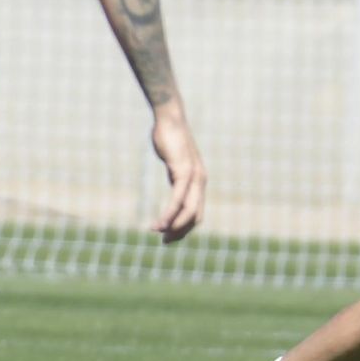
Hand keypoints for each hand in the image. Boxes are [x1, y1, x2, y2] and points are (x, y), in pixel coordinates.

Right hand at [151, 109, 205, 242]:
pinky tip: (159, 223)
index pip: (197, 211)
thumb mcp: (175, 162)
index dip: (185, 227)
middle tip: (165, 241)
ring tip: (158, 233)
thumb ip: (177, 175)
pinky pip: (177, 200)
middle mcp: (200, 180)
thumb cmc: (170, 139)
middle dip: (181, 232)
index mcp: (199, 180)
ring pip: (188, 210)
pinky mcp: (183, 172)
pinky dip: (169, 214)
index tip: (169, 235)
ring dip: (173, 226)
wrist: (170, 119)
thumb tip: (175, 183)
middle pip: (195, 216)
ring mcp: (194, 176)